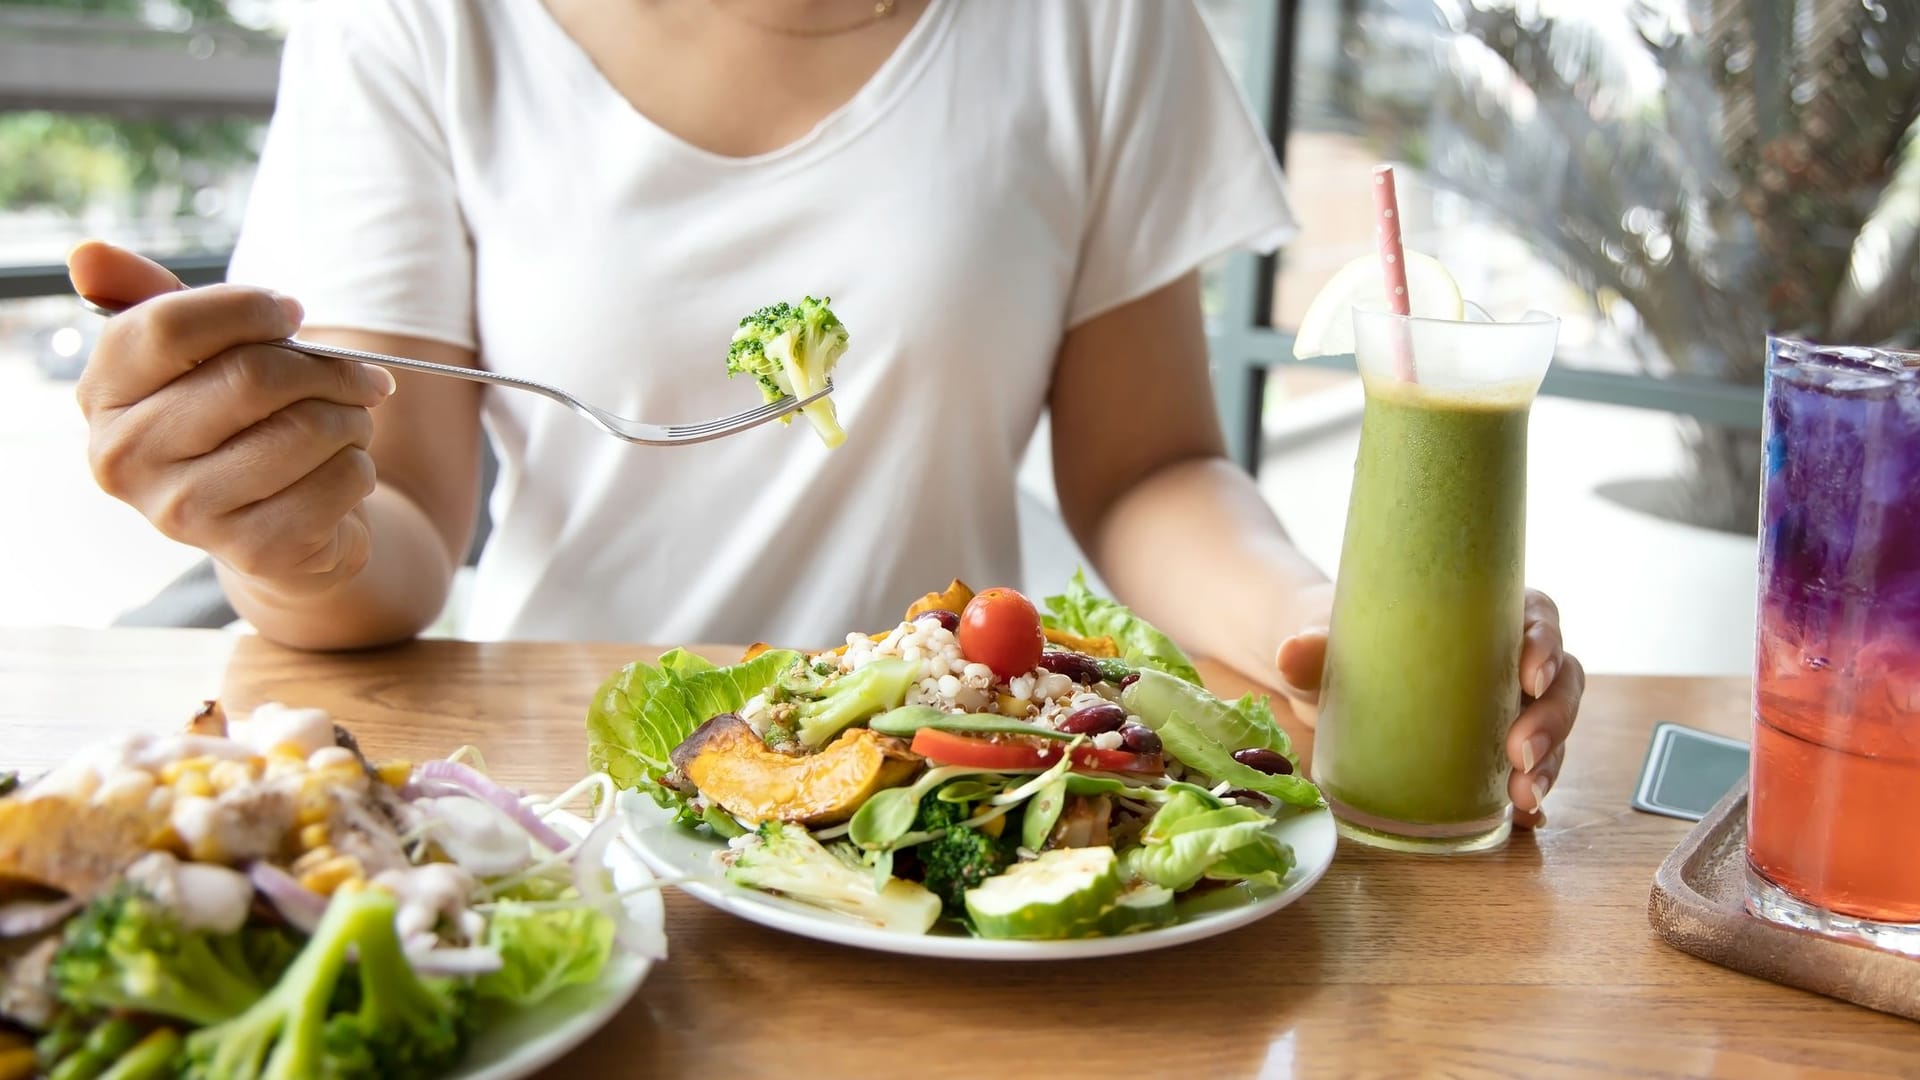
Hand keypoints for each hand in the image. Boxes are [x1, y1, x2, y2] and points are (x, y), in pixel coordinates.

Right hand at [68, 240, 394, 593]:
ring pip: (308, 428)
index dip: (247, 308)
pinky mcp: (253, 550)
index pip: (167, 327)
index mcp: (103, 397)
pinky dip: (361, 466)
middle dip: (326, 368)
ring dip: (353, 417)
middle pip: (252, 378)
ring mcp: (186, 512)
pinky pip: (342, 479)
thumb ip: (150, 299)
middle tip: (360, 375)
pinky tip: (340, 473)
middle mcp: (127, 459)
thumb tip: (87, 256)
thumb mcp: (195, 358)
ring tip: (349, 424)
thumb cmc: (238, 423)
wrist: (279, 529)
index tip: (290, 312)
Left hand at [1274, 586, 1583, 829]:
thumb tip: (1290, 652)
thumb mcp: (1326, 638)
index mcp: (1483, 610)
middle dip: (1552, 719)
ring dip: (1551, 763)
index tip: (1530, 675)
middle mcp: (1506, 656)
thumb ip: (1312, 646)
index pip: (1537, 615)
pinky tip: (1524, 819)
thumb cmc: (1339, 639)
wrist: (1323, 672)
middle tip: (1521, 754)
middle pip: (1559, 680)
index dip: (1547, 643)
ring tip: (1523, 797)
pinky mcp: (1493, 748)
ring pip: (1554, 727)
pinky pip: (1531, 768)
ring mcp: (1505, 704)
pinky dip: (1534, 793)